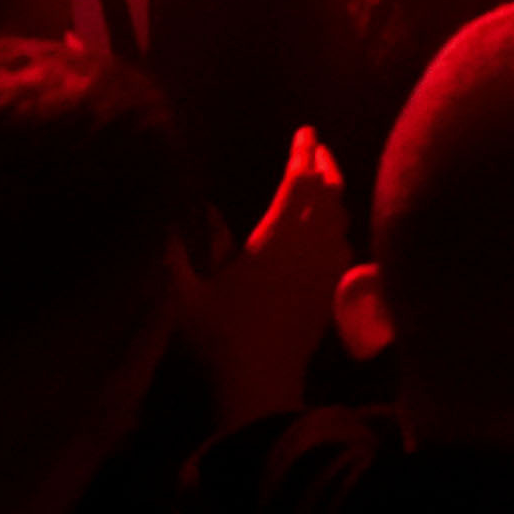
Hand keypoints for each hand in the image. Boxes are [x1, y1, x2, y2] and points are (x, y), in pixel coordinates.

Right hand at [199, 130, 347, 425]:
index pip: (298, 182)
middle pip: (330, 192)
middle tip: (318, 148)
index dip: (302, 153)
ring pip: (342, 217)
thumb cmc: (220, 336)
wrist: (261, 382)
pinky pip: (344, 245)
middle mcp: (310, 245)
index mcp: (276, 237)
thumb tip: (169, 218)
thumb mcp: (185, 294)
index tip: (305, 131)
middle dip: (325, 164)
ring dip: (336, 192)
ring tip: (326, 180)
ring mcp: (326, 268)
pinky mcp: (332, 290)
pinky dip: (340, 225)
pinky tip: (332, 230)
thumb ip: (175, 253)